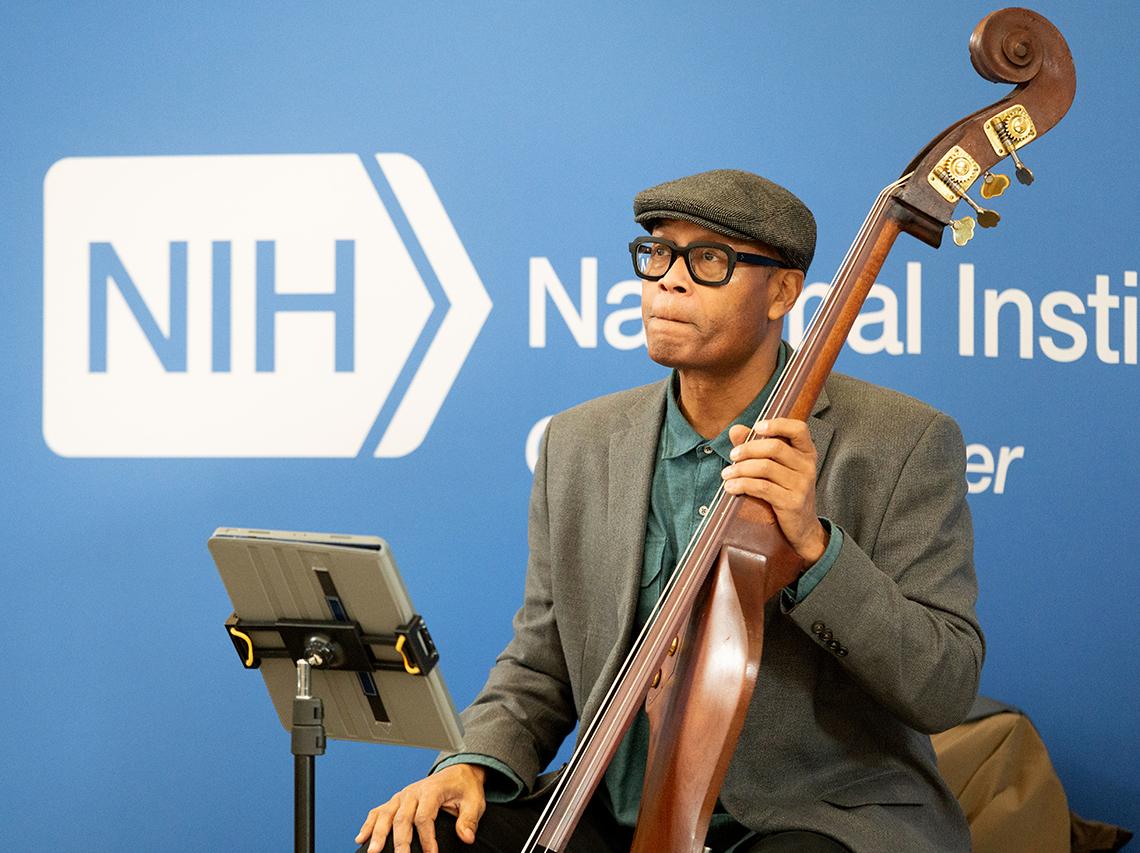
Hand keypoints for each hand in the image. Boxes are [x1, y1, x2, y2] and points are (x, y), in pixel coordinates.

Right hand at [355, 763, 486, 852]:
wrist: (458, 772)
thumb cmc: (464, 788)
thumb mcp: (474, 801)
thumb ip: (469, 820)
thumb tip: (467, 837)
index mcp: (432, 790)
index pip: (425, 816)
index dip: (426, 838)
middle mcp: (414, 792)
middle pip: (402, 818)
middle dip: (400, 842)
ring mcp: (402, 796)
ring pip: (386, 815)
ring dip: (378, 834)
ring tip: (374, 851)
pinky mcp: (397, 801)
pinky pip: (379, 811)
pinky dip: (369, 824)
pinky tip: (361, 838)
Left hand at [722, 419, 827, 563]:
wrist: (802, 527)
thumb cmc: (786, 491)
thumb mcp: (776, 467)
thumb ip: (756, 446)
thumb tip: (735, 430)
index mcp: (807, 452)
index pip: (798, 429)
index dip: (777, 424)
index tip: (756, 428)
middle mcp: (807, 466)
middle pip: (775, 447)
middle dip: (748, 449)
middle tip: (732, 455)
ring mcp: (801, 485)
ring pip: (765, 468)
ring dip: (740, 469)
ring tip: (726, 474)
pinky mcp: (791, 502)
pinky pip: (762, 488)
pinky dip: (742, 485)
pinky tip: (731, 487)